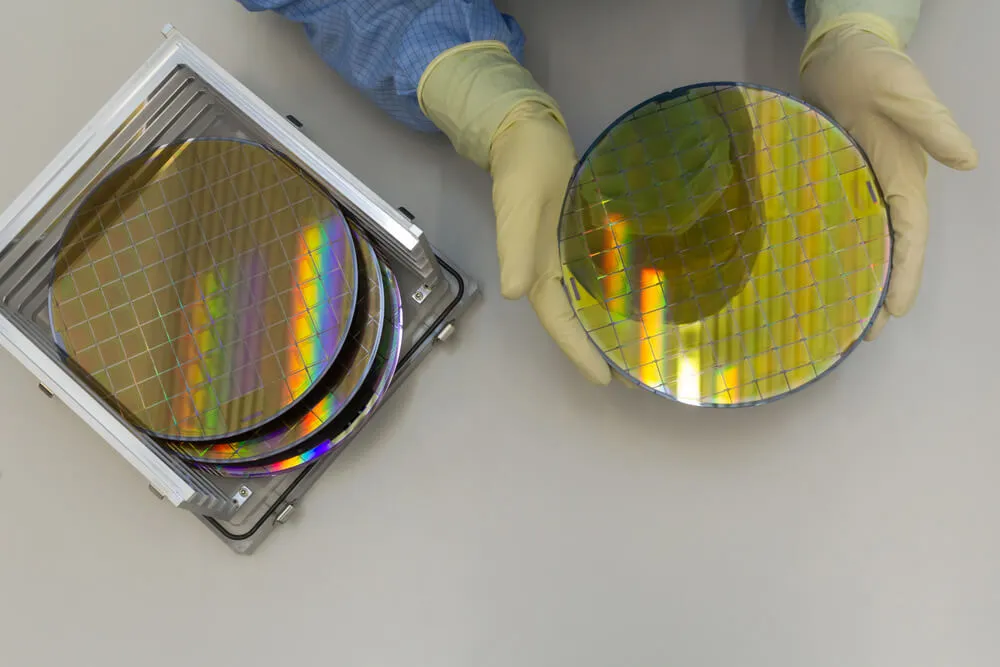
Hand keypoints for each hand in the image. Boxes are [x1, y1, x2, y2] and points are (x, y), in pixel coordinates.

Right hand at [418, 43, 610, 384]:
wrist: (526, 132)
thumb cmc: (525, 164)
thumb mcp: (521, 202)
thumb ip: (515, 245)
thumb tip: (512, 292)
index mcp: (534, 268)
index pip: (558, 321)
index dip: (578, 351)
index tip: (604, 379)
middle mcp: (548, 268)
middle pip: (571, 320)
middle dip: (595, 348)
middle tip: (632, 372)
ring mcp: (560, 256)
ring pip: (582, 303)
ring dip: (601, 327)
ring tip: (634, 347)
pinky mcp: (572, 240)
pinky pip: (589, 280)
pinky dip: (606, 297)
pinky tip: (627, 301)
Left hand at [799, 23, 977, 338]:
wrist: (841, 52)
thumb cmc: (873, 68)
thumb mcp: (904, 93)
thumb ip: (931, 125)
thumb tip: (966, 161)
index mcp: (904, 177)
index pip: (910, 236)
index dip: (904, 273)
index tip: (894, 311)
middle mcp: (884, 188)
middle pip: (886, 248)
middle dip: (879, 289)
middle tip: (862, 334)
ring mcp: (859, 185)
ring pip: (861, 240)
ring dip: (854, 276)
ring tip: (837, 317)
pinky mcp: (835, 178)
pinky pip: (834, 222)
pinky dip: (830, 248)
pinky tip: (812, 271)